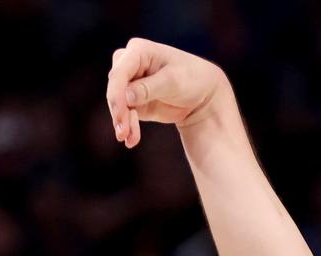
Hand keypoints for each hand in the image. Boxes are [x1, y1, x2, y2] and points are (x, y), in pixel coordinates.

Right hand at [105, 38, 228, 148]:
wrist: (204, 93)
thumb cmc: (191, 78)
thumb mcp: (173, 81)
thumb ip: (148, 88)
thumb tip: (125, 97)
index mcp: (139, 50)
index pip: (120, 71)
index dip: (116, 92)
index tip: (120, 110)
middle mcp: (130, 64)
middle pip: (115, 87)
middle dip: (118, 109)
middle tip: (122, 131)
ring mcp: (130, 83)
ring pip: (118, 103)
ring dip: (122, 122)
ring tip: (127, 138)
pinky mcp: (134, 100)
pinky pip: (126, 114)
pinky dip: (128, 127)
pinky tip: (131, 140)